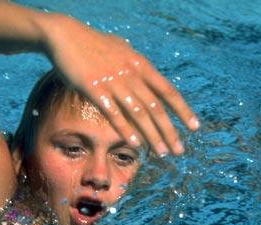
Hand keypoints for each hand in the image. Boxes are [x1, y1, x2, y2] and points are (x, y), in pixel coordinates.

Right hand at [44, 15, 199, 155]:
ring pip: (138, 113)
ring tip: (161, 153)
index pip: (167, 91)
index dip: (182, 111)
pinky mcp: (94, 89)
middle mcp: (130, 74)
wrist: (66, 35)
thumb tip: (143, 70)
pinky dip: (125, 129)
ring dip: (152, 135)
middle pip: (155, 107)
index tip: (194, 127)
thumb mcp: (120, 49)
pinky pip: (112, 113)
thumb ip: (133, 63)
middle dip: (169, 131)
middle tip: (179, 151)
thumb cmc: (92, 43)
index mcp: (139, 65)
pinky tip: (135, 143)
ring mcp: (113, 82)